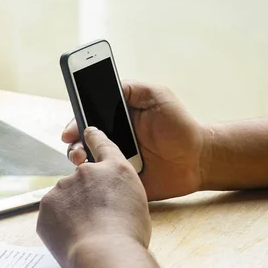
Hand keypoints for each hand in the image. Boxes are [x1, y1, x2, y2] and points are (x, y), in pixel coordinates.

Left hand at [37, 127, 151, 267]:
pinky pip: (52, 214)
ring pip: (65, 198)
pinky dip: (59, 225)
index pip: (102, 144)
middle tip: (96, 221)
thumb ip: (119, 191)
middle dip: (85, 196)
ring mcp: (63, 187)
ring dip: (72, 211)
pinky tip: (73, 238)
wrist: (105, 254)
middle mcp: (86, 171)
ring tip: (87, 233)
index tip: (87, 131)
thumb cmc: (128, 235)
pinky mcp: (47, 206)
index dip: (94, 138)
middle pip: (81, 179)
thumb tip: (106, 197)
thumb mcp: (137, 204)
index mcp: (114, 169)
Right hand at [62, 81, 208, 199]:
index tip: (69, 130)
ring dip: (79, 161)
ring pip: (87, 163)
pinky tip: (97, 180)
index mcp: (116, 119)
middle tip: (74, 145)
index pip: (88, 118)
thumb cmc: (179, 125)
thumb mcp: (157, 96)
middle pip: (81, 141)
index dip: (75, 122)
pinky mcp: (122, 182)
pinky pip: (102, 184)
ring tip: (84, 162)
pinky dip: (94, 183)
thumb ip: (132, 88)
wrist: (197, 160)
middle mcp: (112, 139)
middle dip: (72, 144)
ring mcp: (116, 162)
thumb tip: (106, 82)